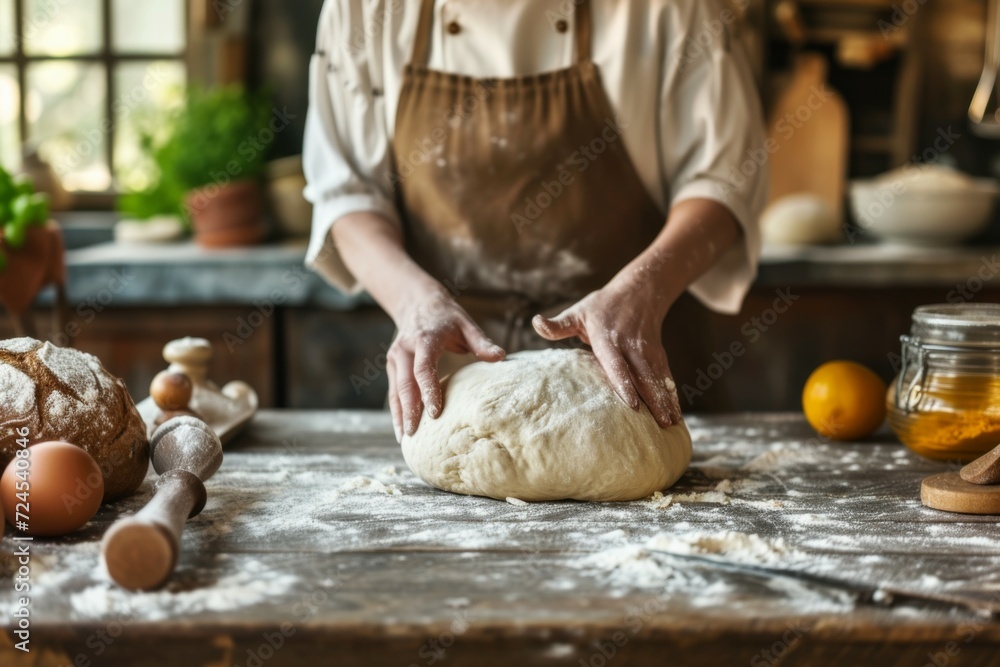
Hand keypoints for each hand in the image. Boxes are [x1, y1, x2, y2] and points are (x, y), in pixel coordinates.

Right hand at [388, 287, 505, 439]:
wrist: (417, 302)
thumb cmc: (446, 317)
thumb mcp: (466, 323)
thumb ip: (481, 341)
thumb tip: (501, 357)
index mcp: (424, 339)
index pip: (423, 369)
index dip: (428, 391)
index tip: (434, 413)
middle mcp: (405, 349)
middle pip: (405, 384)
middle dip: (409, 410)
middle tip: (414, 434)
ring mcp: (395, 358)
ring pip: (396, 390)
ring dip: (399, 414)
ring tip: (404, 439)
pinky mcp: (393, 366)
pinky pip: (393, 391)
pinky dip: (396, 410)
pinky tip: (400, 429)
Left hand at [532, 277, 680, 427]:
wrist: (640, 290)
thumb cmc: (602, 306)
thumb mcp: (579, 311)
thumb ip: (559, 324)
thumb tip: (535, 323)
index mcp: (608, 338)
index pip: (616, 364)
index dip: (624, 384)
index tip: (632, 405)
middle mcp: (631, 346)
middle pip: (643, 376)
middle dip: (652, 400)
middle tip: (660, 424)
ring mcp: (647, 351)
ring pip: (657, 378)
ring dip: (665, 401)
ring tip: (671, 424)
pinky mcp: (659, 354)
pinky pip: (666, 376)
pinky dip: (672, 394)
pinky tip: (675, 414)